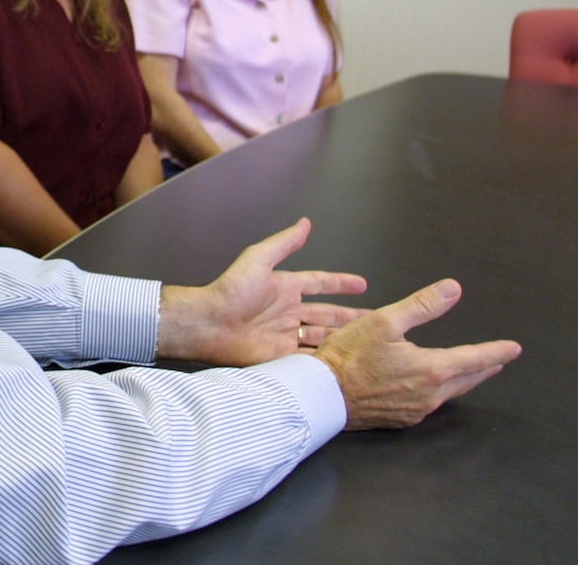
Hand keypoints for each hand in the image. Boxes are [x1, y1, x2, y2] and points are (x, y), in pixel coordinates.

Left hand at [158, 218, 368, 366]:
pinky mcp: (282, 356)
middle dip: (351, 317)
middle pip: (328, 314)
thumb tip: (305, 223)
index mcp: (285, 287)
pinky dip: (327, 359)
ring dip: (344, 338)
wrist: (210, 324)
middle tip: (376, 320)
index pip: (320, 283)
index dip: (341, 283)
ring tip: (368, 342)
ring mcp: (287, 334)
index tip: (363, 284)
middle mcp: (289, 311)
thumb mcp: (259, 260)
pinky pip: (310, 357)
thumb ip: (284, 244)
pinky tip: (346, 362)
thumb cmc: (230, 290)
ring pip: (324, 336)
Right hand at [313, 279, 521, 429]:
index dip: (496, 352)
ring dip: (462, 380)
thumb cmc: (350, 355)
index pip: (475, 359)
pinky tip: (430, 387)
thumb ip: (422, 305)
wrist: (322, 394)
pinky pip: (429, 404)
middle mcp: (431, 394)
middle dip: (483, 369)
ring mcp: (417, 410)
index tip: (513, 349)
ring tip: (468, 371)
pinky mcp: (401, 420)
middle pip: (467, 380)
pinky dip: (438, 392)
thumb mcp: (384, 321)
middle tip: (495, 361)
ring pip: (449, 394)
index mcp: (432, 369)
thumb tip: (453, 289)